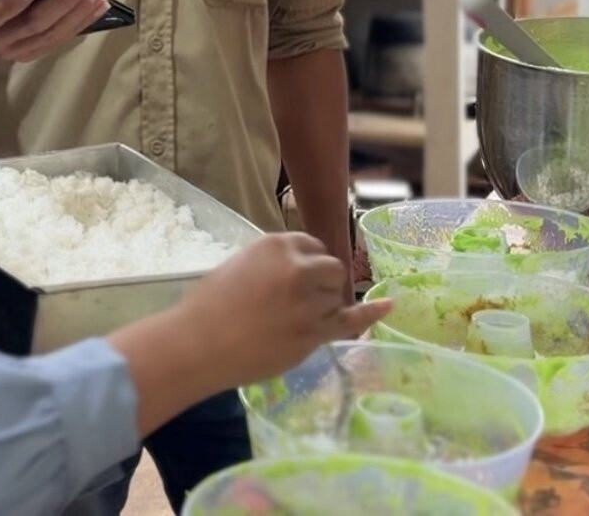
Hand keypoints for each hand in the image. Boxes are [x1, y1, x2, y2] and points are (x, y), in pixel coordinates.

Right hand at [179, 234, 388, 386]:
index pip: (311, 245)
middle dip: (320, 283)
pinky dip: (372, 312)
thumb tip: (293, 275)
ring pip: (335, 297)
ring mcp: (310, 301)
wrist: (199, 344)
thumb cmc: (207, 306)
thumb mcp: (239, 266)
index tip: (293, 278)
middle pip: (331, 269)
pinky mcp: (315, 333)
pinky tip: (389, 304)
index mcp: (276, 245)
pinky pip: (352, 320)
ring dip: (322, 307)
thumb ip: (271, 264)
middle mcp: (298, 268)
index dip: (306, 263)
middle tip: (295, 301)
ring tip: (291, 321)